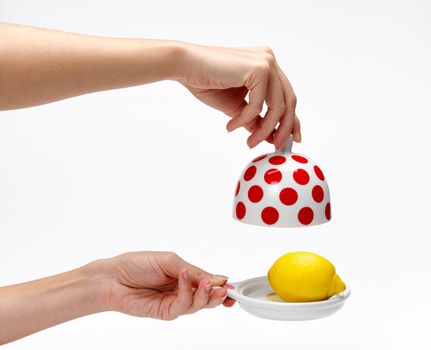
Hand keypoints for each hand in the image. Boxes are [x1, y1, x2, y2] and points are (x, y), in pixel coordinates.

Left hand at [100, 251, 234, 319]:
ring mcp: (174, 302)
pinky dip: (187, 293)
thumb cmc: (136, 264)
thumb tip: (217, 278)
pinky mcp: (165, 312)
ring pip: (198, 304)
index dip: (220, 285)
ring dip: (205, 295)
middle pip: (206, 297)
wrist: (113, 277)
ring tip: (208, 284)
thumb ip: (194, 271)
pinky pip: (183, 306)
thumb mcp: (170, 261)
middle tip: (226, 290)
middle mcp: (181, 290)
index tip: (231, 285)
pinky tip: (185, 279)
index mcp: (184, 276)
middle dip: (219, 295)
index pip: (207, 282)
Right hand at [177, 44, 300, 148]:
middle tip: (274, 146)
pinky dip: (245, 119)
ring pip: (277, 106)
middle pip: (288, 101)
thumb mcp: (236, 106)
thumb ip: (253, 118)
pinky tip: (231, 125)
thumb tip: (267, 135)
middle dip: (283, 128)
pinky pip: (258, 105)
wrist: (185, 66)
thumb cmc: (206, 81)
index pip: (286, 96)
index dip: (292, 120)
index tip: (292, 139)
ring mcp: (266, 62)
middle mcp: (269, 61)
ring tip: (249, 142)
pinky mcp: (259, 68)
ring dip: (264, 129)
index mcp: (266, 66)